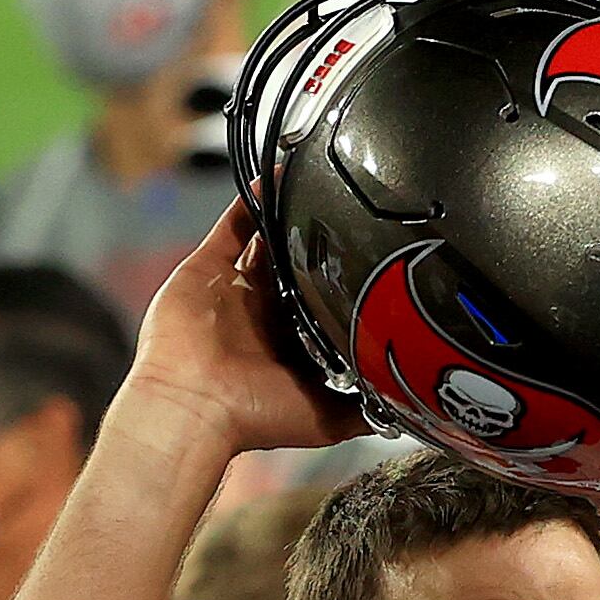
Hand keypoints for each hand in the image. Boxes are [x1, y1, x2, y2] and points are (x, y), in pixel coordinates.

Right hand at [119, 202, 365, 463]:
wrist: (194, 404)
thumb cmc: (253, 417)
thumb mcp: (326, 419)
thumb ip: (364, 409)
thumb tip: (405, 408)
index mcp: (290, 346)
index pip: (324, 303)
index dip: (342, 280)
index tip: (371, 256)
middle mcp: (263, 315)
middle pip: (296, 265)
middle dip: (317, 240)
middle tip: (347, 211)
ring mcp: (234, 289)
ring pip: (266, 240)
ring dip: (288, 213)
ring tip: (315, 183)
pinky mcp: (206, 269)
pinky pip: (232, 225)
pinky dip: (252, 202)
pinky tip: (277, 180)